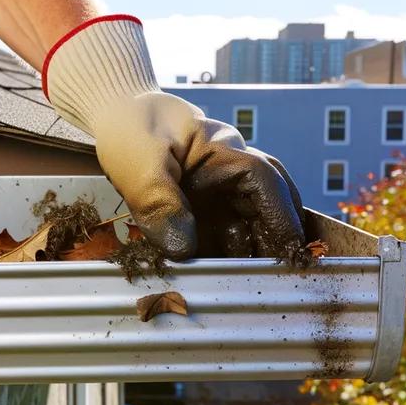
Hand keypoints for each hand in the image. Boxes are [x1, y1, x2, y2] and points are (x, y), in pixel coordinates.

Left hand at [44, 17, 304, 259]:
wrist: (117, 115)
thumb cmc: (130, 128)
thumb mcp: (138, 162)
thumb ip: (158, 202)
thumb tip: (183, 249)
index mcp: (226, 151)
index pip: (268, 183)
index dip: (282, 220)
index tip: (288, 256)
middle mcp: (233, 173)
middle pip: (270, 209)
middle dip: (274, 246)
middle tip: (269, 284)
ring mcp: (221, 192)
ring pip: (251, 227)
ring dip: (250, 256)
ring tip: (242, 289)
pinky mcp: (206, 210)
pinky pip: (224, 236)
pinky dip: (224, 258)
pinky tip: (215, 280)